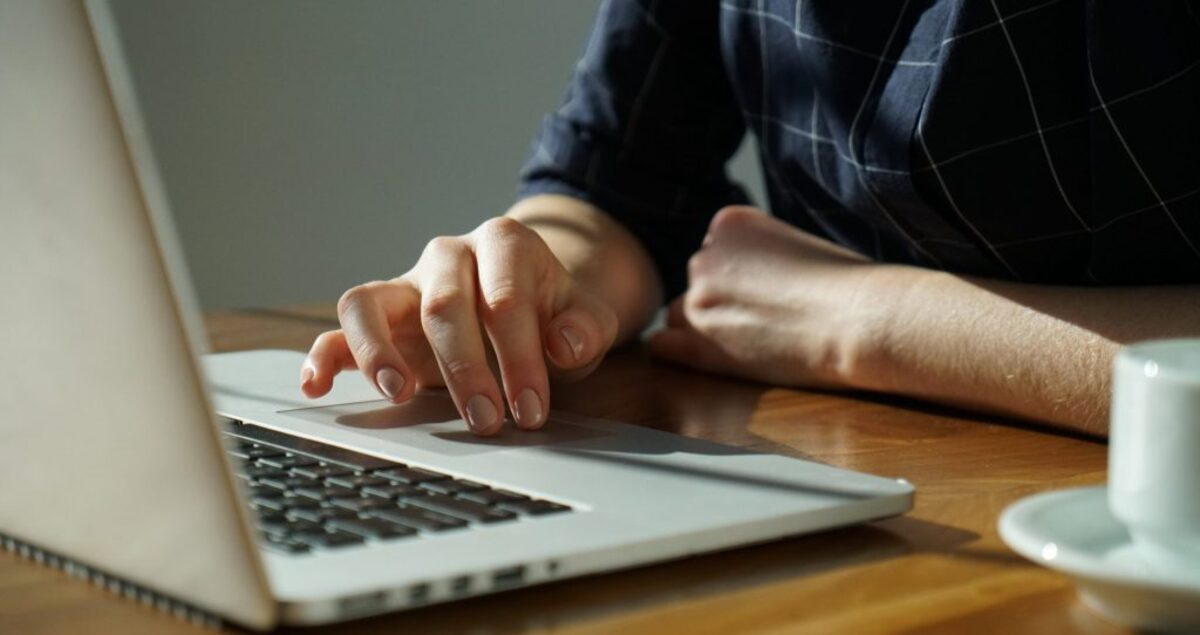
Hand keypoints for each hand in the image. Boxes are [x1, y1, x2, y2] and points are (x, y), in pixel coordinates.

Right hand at [301, 216, 617, 434]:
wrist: (534, 300)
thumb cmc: (555, 312)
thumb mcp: (586, 316)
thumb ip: (585, 328)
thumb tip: (564, 345)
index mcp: (503, 244)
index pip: (504, 299)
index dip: (519, 357)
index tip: (532, 409)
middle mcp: (447, 255)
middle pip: (442, 305)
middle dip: (465, 369)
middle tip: (486, 421)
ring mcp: (407, 284)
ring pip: (370, 303)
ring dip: (379, 351)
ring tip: (399, 393)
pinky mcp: (379, 317)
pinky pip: (340, 328)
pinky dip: (323, 355)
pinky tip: (316, 387)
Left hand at [648, 206, 902, 389]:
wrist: (861, 319)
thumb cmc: (850, 286)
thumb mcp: (797, 244)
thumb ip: (759, 256)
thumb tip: (749, 283)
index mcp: (728, 223)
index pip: (715, 254)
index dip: (741, 278)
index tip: (771, 290)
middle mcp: (703, 256)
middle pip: (698, 284)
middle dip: (723, 301)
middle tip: (766, 319)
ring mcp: (697, 300)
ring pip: (682, 316)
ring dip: (707, 329)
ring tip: (752, 342)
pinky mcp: (698, 345)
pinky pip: (661, 348)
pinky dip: (678, 354)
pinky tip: (709, 360)